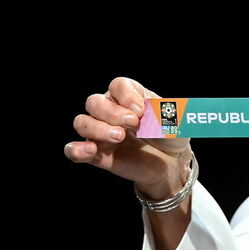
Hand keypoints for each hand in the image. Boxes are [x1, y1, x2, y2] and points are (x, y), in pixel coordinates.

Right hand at [64, 77, 191, 198]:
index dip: (127, 96)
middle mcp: (110, 111)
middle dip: (111, 112)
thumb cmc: (170, 136)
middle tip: (133, 123)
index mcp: (129, 96)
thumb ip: (161, 115)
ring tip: (119, 137)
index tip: (141, 111)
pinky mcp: (96, 154)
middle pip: (95, 102)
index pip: (118, 86)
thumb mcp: (174, 122)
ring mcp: (101, 132)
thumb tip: (145, 115)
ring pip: (82, 122)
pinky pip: (74, 150)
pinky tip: (90, 150)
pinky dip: (76, 149)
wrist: (171, 163)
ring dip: (96, 128)